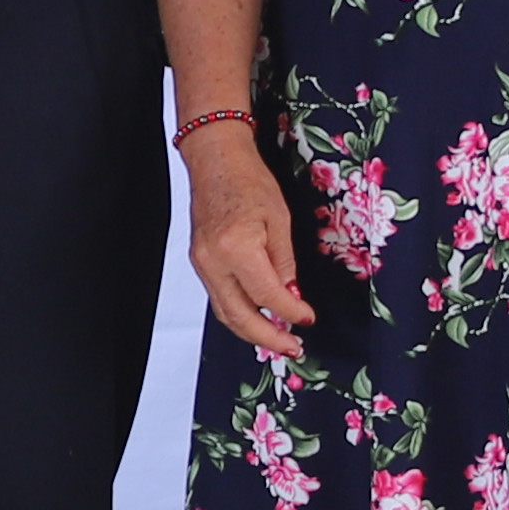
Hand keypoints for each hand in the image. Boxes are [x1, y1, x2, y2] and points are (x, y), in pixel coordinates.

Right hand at [181, 117, 310, 359]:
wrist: (215, 161)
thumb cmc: (249, 180)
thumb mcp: (280, 219)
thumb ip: (285, 263)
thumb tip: (292, 297)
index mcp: (237, 248)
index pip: (267, 296)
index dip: (291, 312)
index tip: (308, 319)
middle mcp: (214, 262)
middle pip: (240, 316)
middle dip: (268, 338)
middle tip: (292, 348)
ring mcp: (202, 265)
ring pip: (226, 313)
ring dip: (252, 332)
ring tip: (277, 341)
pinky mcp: (200, 263)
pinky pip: (219, 299)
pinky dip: (239, 314)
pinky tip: (257, 319)